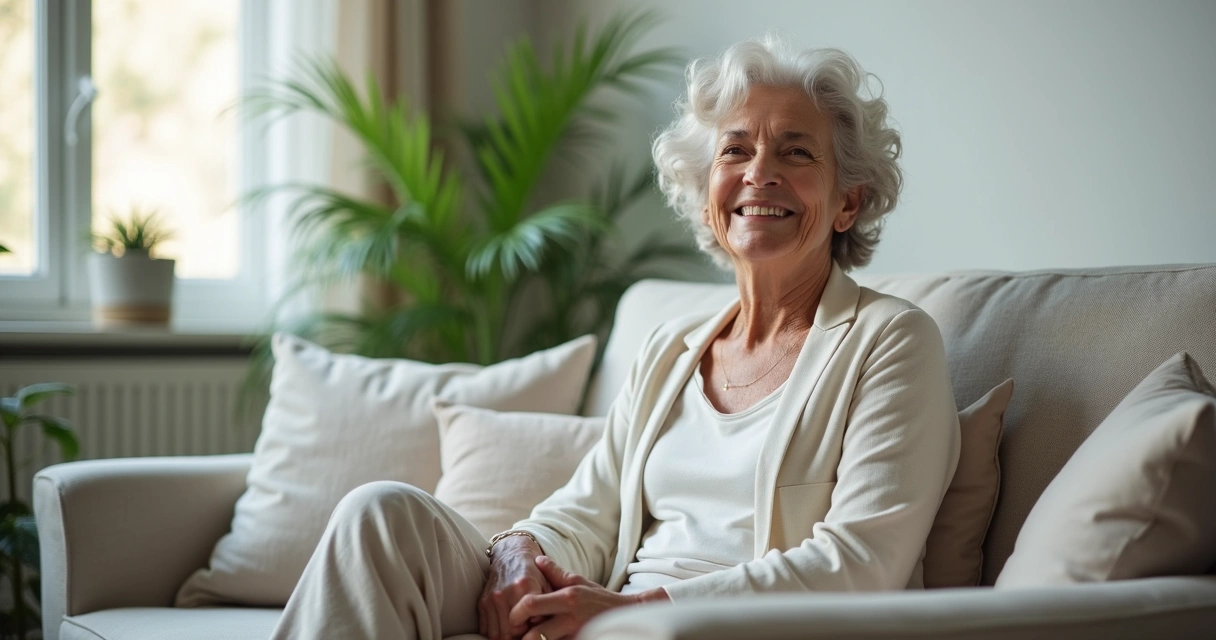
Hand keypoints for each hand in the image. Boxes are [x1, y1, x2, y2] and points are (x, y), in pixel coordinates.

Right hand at [479, 536, 551, 639]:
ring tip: (516, 632)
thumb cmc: (534, 572)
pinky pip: (485, 629)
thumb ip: (548, 604)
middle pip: (509, 633)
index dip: (532, 633)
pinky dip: (495, 633)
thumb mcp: (548, 583)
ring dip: (506, 637)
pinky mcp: (482, 602)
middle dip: (518, 638)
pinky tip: (505, 628)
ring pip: (496, 634)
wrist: (512, 554)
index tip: (536, 631)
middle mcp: (506, 593)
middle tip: (526, 634)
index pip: (527, 624)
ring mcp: (492, 598)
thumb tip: (542, 626)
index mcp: (525, 587)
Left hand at [508, 555, 669, 639]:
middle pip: (533, 633)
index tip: (513, 616)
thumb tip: (537, 560)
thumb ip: (556, 573)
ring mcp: (576, 635)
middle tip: (516, 634)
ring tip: (529, 638)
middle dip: (521, 636)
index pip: (531, 604)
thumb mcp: (579, 582)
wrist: (627, 615)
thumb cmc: (599, 598)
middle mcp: (570, 618)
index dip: (516, 612)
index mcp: (567, 597)